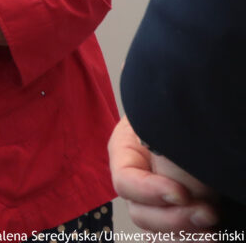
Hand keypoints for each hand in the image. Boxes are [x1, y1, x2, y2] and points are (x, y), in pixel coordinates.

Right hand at [108, 116, 218, 230]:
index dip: (150, 192)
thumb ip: (169, 157)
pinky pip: (177, 233)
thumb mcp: (169, 126)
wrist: (214, 111)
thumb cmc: (189, 110)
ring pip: (160, 228)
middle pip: (141, 211)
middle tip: (208, 213)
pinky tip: (212, 233)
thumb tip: (181, 188)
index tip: (182, 195)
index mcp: (127, 150)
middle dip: (173, 219)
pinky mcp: (182, 209)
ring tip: (214, 222)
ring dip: (185, 231)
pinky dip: (192, 236)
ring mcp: (161, 196)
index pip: (126, 181)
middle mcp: (140, 176)